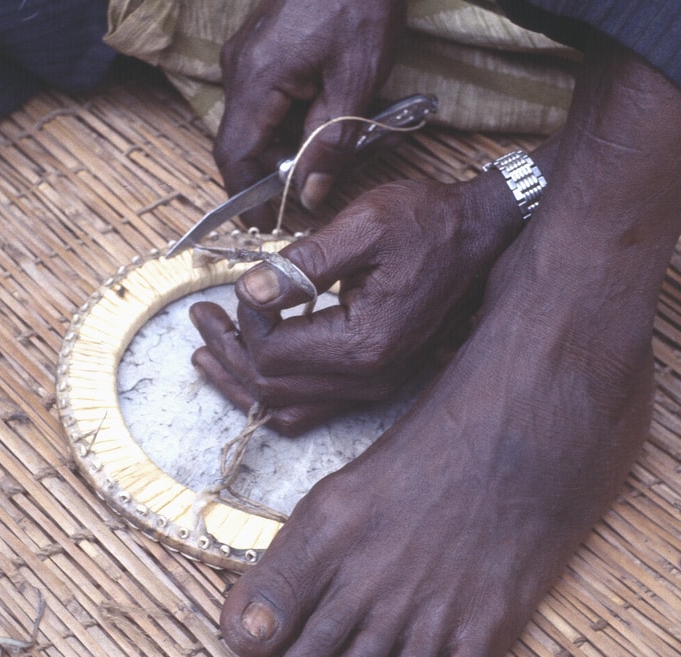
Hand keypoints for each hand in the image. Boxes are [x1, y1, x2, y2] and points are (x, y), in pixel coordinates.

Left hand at [190, 171, 522, 434]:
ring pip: (285, 409)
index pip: (274, 353)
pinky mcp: (375, 380)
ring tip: (206, 350)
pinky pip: (311, 408)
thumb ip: (302, 262)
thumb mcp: (364, 224)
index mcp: (365, 344)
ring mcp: (374, 386)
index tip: (245, 280)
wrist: (482, 236)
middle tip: (199, 317)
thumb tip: (248, 292)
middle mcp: (370, 379)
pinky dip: (273, 393)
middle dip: (228, 352)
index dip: (246, 318)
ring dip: (240, 380)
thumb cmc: (428, 223)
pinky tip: (251, 368)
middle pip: (271, 389)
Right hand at [214, 0, 405, 228]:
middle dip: (267, 177)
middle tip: (302, 201)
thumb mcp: (357, 82)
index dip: (246, 199)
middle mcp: (240, 68)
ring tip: (318, 164)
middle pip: (239, 142)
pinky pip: (263, 99)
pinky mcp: (262, 48)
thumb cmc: (360, 5)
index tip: (268, 225)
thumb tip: (309, 193)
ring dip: (279, 150)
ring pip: (252, 122)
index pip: (233, 156)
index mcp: (257, 79)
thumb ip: (331, 143)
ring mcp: (247, 55)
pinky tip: (317, 126)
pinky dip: (284, 123)